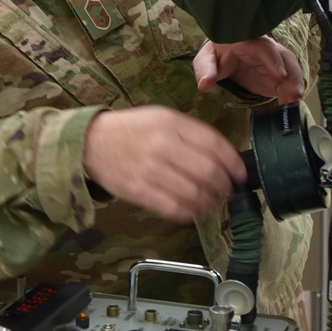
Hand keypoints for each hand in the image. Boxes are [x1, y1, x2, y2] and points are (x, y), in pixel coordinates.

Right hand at [83, 106, 246, 222]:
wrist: (90, 142)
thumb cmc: (131, 130)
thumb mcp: (162, 117)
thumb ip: (191, 133)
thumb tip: (223, 157)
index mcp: (171, 123)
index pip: (215, 145)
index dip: (234, 163)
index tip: (241, 175)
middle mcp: (162, 145)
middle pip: (208, 172)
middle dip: (225, 187)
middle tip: (227, 192)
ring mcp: (149, 169)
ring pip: (194, 194)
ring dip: (210, 203)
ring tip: (213, 204)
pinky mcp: (137, 190)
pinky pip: (173, 208)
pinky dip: (190, 213)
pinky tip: (194, 212)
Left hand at [194, 37, 304, 104]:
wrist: (226, 54)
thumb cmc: (218, 53)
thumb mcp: (207, 59)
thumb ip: (206, 70)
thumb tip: (205, 85)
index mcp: (247, 40)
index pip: (263, 46)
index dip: (273, 59)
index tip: (280, 75)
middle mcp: (266, 48)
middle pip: (284, 56)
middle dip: (292, 74)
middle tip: (294, 93)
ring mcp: (274, 61)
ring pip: (291, 68)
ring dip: (295, 84)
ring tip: (294, 101)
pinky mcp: (278, 75)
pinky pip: (289, 81)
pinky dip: (292, 93)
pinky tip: (290, 105)